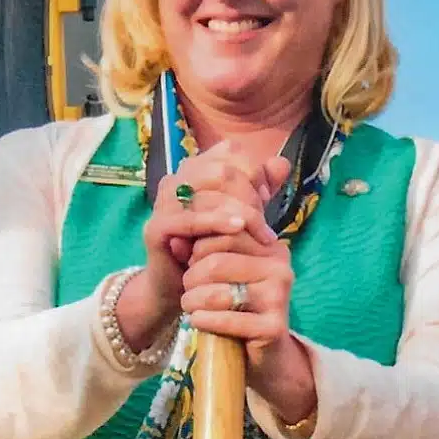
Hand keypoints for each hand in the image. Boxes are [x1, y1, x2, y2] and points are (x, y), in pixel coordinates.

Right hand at [122, 141, 286, 349]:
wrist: (179, 287)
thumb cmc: (212, 248)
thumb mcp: (242, 215)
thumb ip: (260, 188)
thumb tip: (282, 163)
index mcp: (194, 170)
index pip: (230, 152)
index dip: (254, 170)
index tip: (266, 196)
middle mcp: (176, 180)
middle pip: (222, 171)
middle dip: (251, 195)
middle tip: (265, 222)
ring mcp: (163, 203)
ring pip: (210, 193)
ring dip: (243, 213)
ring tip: (262, 235)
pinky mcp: (157, 228)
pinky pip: (190, 219)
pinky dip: (218, 223)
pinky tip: (239, 229)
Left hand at [181, 226, 296, 352]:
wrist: (266, 355)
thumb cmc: (240, 309)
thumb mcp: (225, 275)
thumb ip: (202, 252)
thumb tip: (174, 240)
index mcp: (271, 248)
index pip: (224, 234)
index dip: (197, 250)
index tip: (191, 265)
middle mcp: (280, 268)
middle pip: (216, 262)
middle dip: (191, 277)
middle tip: (187, 291)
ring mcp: (278, 297)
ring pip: (217, 293)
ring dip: (192, 301)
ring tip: (189, 306)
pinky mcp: (273, 327)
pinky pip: (226, 320)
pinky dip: (204, 321)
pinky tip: (197, 321)